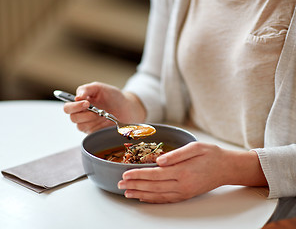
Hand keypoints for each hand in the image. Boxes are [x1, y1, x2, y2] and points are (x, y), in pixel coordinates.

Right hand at [63, 82, 145, 133]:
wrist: (128, 108)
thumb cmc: (114, 97)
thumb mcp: (100, 88)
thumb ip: (86, 89)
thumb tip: (76, 96)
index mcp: (81, 102)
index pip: (68, 106)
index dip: (74, 106)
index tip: (86, 102)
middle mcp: (82, 114)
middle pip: (71, 117)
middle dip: (82, 113)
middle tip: (94, 108)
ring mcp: (88, 124)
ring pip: (79, 125)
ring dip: (91, 119)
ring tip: (102, 114)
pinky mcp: (95, 133)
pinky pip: (90, 133)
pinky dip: (97, 126)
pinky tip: (105, 121)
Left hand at [117, 142, 266, 202]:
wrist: (227, 168)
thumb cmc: (211, 155)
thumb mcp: (195, 147)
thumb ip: (176, 154)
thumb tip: (159, 160)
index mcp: (183, 171)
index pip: (154, 174)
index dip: (138, 175)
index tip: (125, 174)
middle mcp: (182, 184)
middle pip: (153, 186)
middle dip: (135, 185)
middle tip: (120, 184)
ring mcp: (183, 192)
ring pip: (157, 195)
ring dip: (140, 194)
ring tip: (127, 193)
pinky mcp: (185, 195)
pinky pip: (166, 199)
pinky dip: (152, 199)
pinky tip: (143, 197)